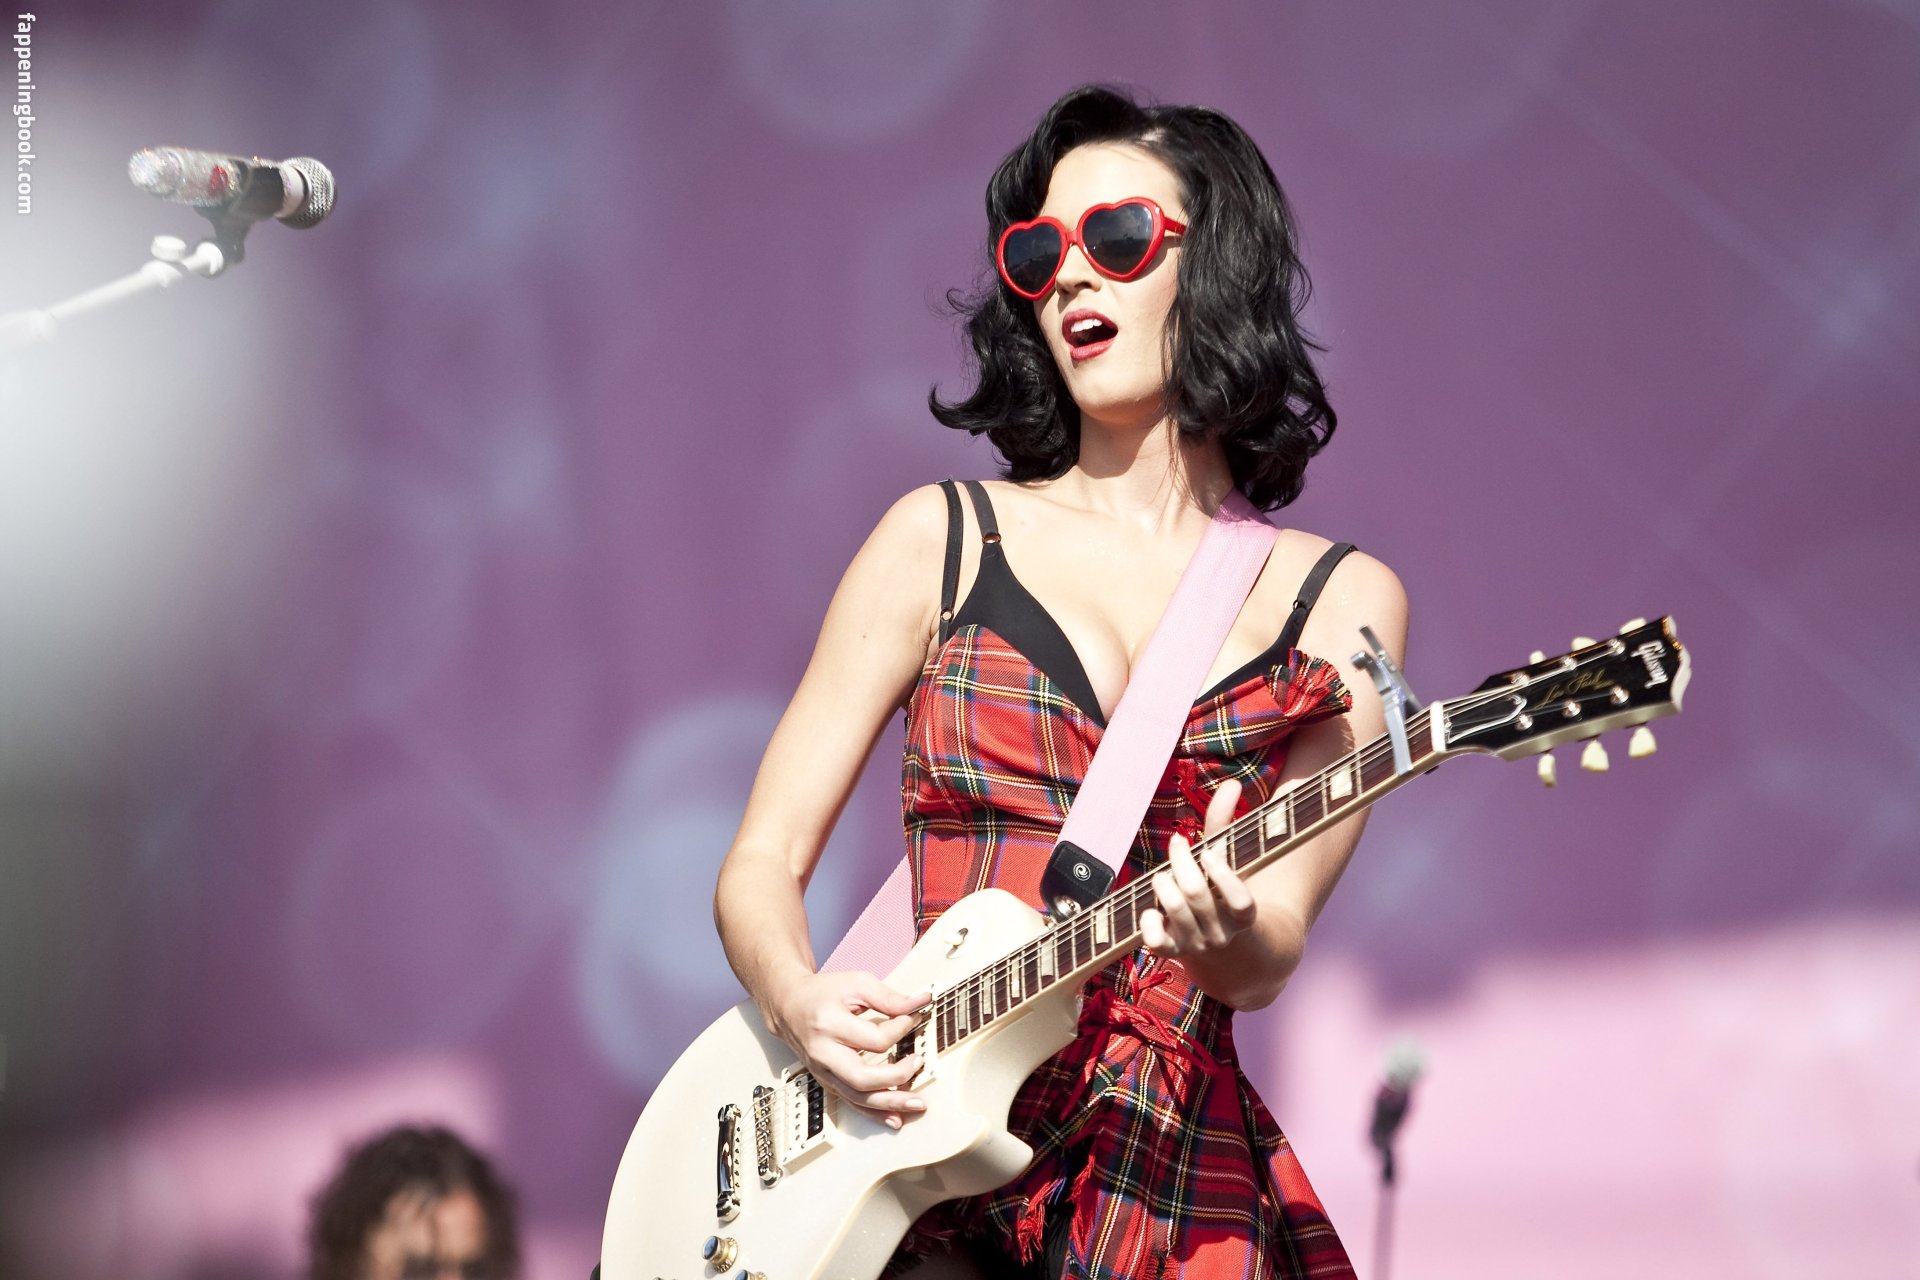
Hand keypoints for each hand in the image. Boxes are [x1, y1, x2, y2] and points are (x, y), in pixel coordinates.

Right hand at [765, 969, 929, 1127]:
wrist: (789, 1006)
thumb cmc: (822, 994)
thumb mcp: (856, 984)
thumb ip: (888, 997)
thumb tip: (920, 1003)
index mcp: (829, 1024)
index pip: (874, 1039)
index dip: (901, 1028)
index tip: (914, 1017)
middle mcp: (823, 1053)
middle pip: (862, 1077)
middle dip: (896, 1076)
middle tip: (918, 1062)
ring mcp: (823, 1072)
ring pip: (857, 1097)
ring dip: (890, 1103)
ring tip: (916, 1103)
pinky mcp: (826, 1082)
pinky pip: (851, 1103)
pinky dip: (874, 1114)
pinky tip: (894, 1118)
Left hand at [1141, 779, 1256, 959]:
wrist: (1227, 951)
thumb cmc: (1224, 892)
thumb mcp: (1229, 861)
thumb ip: (1226, 824)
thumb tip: (1232, 783)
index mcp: (1244, 914)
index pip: (1240, 901)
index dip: (1222, 875)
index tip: (1208, 852)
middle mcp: (1222, 933)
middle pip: (1196, 894)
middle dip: (1181, 861)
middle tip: (1178, 843)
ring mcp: (1197, 945)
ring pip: (1174, 910)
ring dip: (1164, 882)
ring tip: (1163, 872)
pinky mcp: (1173, 951)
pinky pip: (1156, 942)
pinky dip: (1149, 922)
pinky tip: (1151, 908)